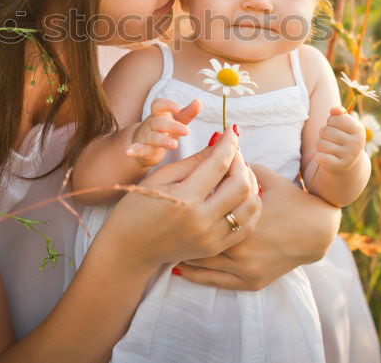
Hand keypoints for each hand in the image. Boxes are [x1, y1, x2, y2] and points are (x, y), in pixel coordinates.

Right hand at [97, 126, 260, 270]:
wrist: (130, 249)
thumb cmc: (138, 207)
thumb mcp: (161, 177)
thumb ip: (194, 161)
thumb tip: (220, 142)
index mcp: (185, 199)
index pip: (219, 164)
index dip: (229, 143)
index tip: (232, 131)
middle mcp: (202, 221)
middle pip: (241, 185)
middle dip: (241, 161)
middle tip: (233, 152)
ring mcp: (211, 238)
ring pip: (250, 205)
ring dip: (250, 183)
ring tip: (238, 172)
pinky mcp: (215, 247)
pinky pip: (246, 226)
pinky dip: (250, 206)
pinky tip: (241, 193)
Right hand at [126, 98, 200, 167]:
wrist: (143, 143)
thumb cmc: (164, 129)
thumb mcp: (177, 121)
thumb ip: (187, 113)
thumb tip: (199, 101)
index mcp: (159, 115)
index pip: (159, 105)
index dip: (167, 105)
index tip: (179, 108)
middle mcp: (152, 124)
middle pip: (159, 122)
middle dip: (172, 126)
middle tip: (187, 130)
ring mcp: (146, 137)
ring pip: (153, 137)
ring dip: (162, 140)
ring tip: (174, 145)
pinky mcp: (142, 150)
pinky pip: (137, 149)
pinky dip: (132, 150)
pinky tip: (128, 152)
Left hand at [174, 165, 339, 289]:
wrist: (316, 230)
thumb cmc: (290, 198)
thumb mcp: (264, 175)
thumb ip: (237, 164)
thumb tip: (213, 149)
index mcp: (241, 216)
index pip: (204, 206)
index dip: (188, 200)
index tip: (172, 196)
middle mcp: (241, 246)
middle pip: (197, 237)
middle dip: (179, 229)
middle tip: (160, 220)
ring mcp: (245, 268)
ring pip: (201, 262)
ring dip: (181, 252)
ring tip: (162, 242)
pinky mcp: (250, 282)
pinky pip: (213, 281)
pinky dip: (194, 274)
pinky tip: (178, 266)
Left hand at [314, 106, 365, 173]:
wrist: (347, 160)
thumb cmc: (342, 136)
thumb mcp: (343, 123)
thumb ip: (338, 114)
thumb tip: (335, 110)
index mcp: (359, 130)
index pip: (337, 119)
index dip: (331, 121)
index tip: (334, 126)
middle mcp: (357, 143)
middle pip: (325, 131)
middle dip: (323, 133)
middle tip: (329, 138)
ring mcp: (349, 156)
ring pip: (320, 144)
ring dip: (320, 144)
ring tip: (328, 147)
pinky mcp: (340, 166)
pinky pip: (320, 157)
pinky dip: (319, 157)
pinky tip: (325, 157)